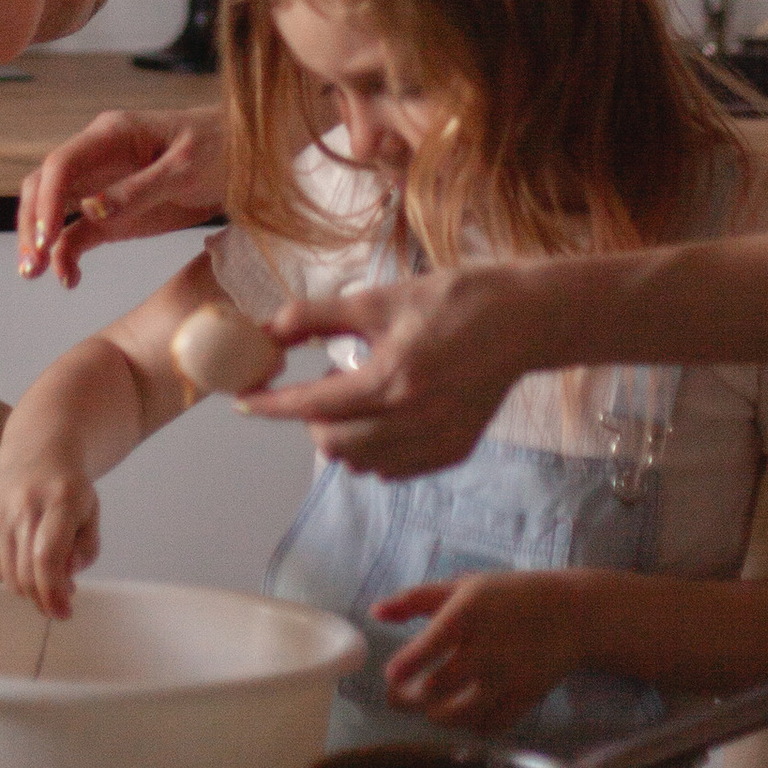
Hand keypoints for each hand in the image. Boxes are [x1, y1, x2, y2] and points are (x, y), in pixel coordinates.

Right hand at [0, 456, 99, 619]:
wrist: (33, 454)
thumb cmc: (68, 489)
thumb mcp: (91, 512)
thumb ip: (86, 548)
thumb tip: (67, 576)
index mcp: (60, 500)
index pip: (48, 556)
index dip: (54, 592)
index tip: (64, 612)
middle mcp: (23, 506)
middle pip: (28, 573)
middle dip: (44, 600)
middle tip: (59, 608)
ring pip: (11, 577)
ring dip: (31, 591)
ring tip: (47, 582)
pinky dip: (15, 576)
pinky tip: (29, 562)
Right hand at [15, 105, 226, 283]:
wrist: (247, 158)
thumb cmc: (219, 149)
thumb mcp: (186, 169)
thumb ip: (139, 189)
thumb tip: (88, 210)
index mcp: (111, 134)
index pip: (61, 164)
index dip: (45, 200)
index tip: (45, 238)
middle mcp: (97, 157)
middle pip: (44, 186)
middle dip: (32, 223)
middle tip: (31, 264)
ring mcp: (102, 187)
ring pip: (52, 211)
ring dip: (39, 242)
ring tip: (34, 275)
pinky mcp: (112, 214)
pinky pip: (77, 234)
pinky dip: (67, 255)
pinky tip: (69, 279)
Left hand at [245, 252, 593, 476]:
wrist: (523, 320)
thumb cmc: (454, 299)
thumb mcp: (379, 298)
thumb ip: (318, 316)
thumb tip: (268, 328)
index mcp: (393, 379)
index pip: (313, 405)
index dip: (271, 405)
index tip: (243, 402)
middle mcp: (414, 421)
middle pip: (333, 444)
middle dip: (312, 418)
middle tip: (325, 381)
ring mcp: (437, 443)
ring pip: (361, 463)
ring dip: (343, 436)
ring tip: (359, 394)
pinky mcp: (454, 452)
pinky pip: (394, 469)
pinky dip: (375, 451)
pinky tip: (385, 415)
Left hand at [373, 572, 590, 730]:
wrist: (573, 614)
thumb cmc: (509, 596)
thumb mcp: (463, 586)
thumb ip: (416, 600)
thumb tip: (375, 612)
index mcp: (468, 614)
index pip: (428, 647)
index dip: (403, 667)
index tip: (390, 674)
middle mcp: (487, 649)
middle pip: (436, 689)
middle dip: (408, 699)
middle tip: (397, 696)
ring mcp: (508, 678)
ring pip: (459, 715)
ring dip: (435, 715)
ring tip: (427, 706)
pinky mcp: (525, 699)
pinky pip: (489, 726)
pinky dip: (470, 726)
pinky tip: (463, 712)